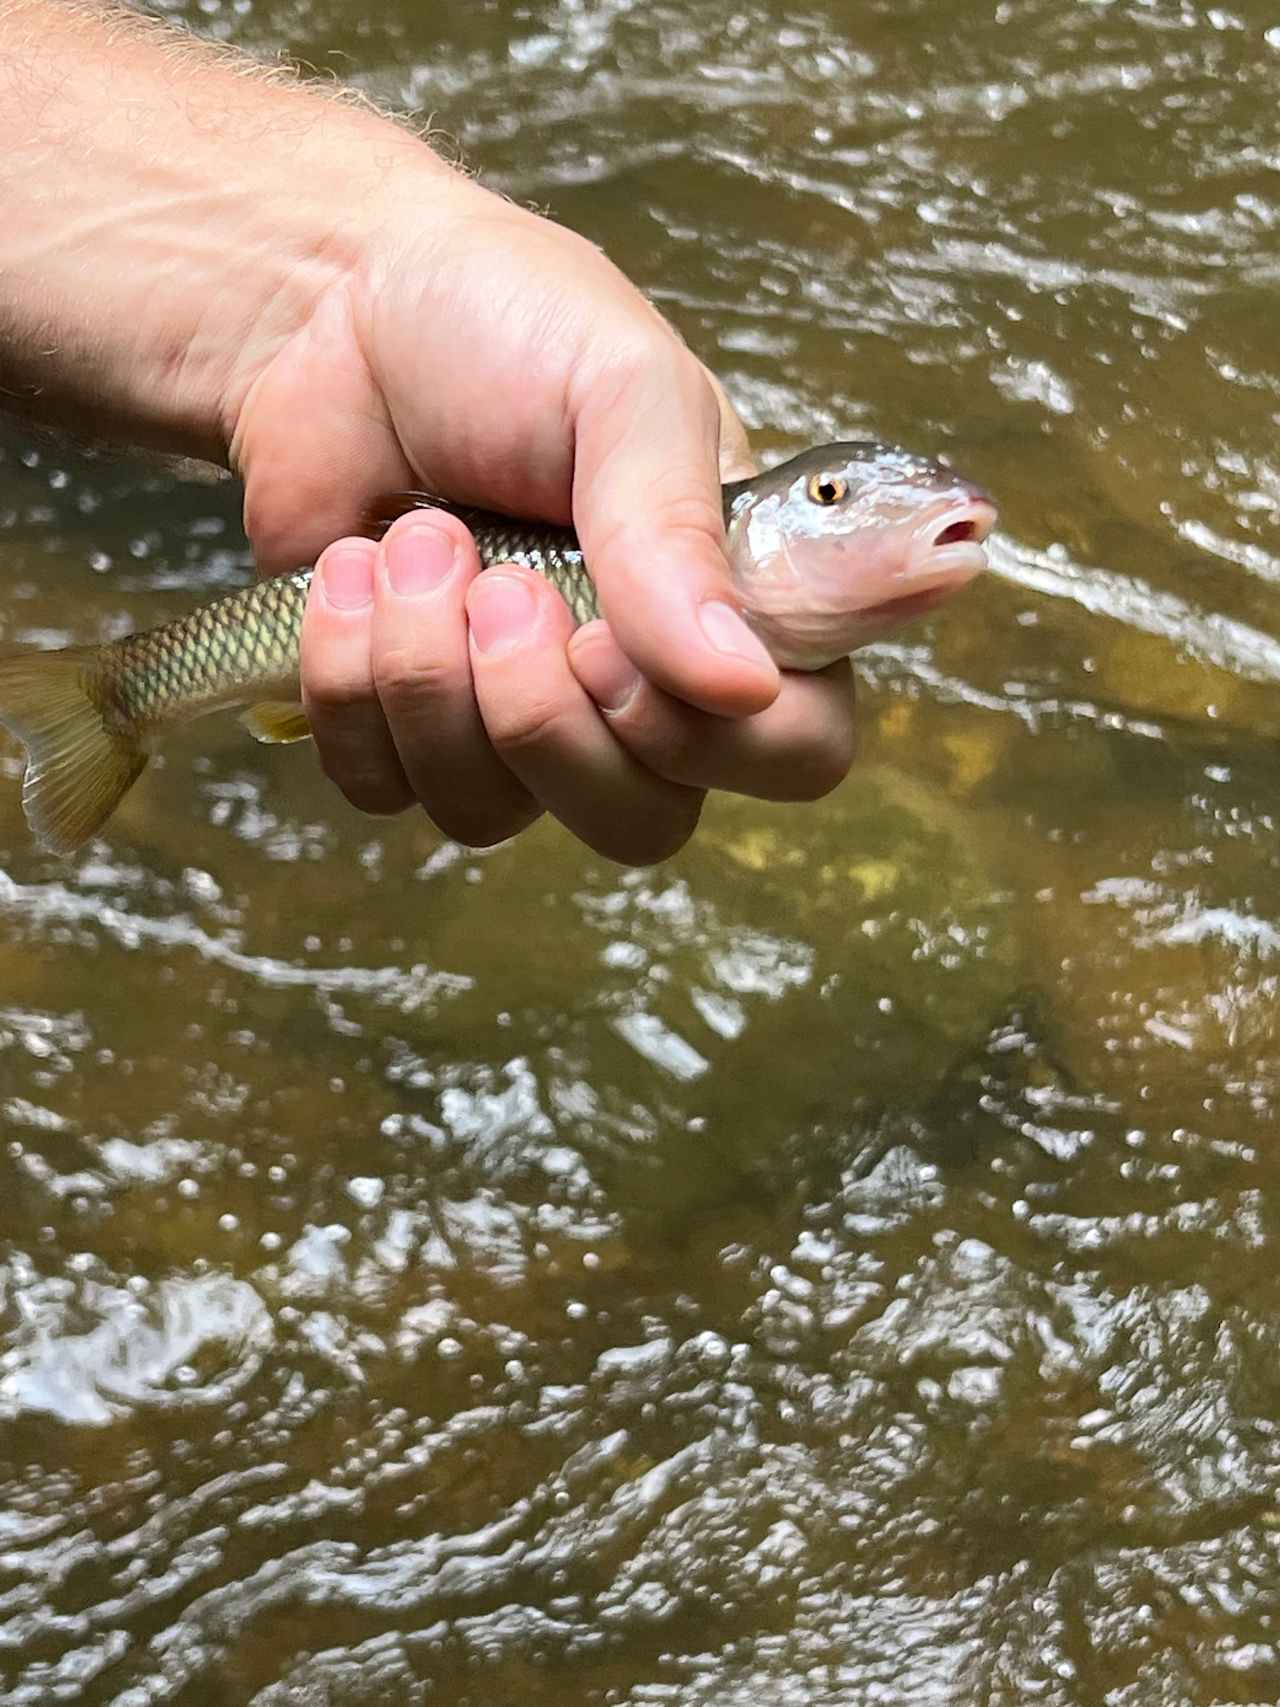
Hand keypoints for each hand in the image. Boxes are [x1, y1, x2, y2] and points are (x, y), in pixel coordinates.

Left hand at [230, 175, 854, 862]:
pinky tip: (351, 570)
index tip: (611, 640)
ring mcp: (512, 718)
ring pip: (490, 814)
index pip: (794, 754)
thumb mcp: (623, 391)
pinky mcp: (397, 723)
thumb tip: (743, 684)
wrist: (331, 305)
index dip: (709, 741)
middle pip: (637, 824)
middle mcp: (636, 686)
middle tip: (501, 587)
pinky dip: (346, 678)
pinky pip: (380, 786)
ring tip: (417, 538)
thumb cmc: (506, 325)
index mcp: (735, 606)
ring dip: (428, 674)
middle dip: (541, 718)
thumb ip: (678, 536)